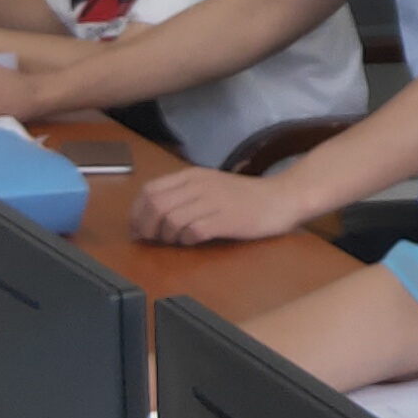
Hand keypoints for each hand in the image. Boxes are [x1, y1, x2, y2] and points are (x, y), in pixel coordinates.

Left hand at [124, 166, 299, 246]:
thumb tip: (151, 214)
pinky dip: (187, 240)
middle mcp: (199, 185)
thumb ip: (183, 195)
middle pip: (155, 205)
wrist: (281, 199)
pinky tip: (195, 241)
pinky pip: (193, 231)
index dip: (137, 212)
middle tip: (152, 240)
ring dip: (167, 236)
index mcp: (191, 176)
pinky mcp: (225, 219)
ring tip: (177, 240)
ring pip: (171, 220)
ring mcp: (213, 202)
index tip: (138, 228)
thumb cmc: (244, 196)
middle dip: (146, 227)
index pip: (149, 190)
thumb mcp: (210, 186)